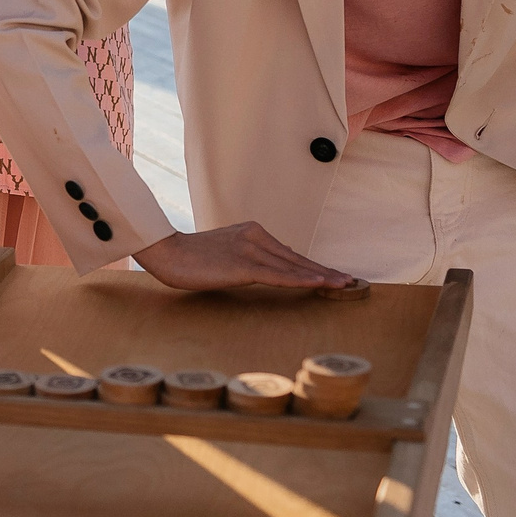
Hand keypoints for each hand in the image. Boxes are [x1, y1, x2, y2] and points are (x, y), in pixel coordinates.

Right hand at [132, 222, 354, 291]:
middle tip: (350, 281)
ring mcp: (250, 250)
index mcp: (251, 231)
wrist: (165, 252)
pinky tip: (320, 283)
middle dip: (325, 271)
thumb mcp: (222, 251)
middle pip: (296, 259)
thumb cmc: (188, 257)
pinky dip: (303, 280)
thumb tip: (264, 270)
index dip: (312, 265)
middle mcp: (255, 236)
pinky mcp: (244, 265)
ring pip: (293, 267)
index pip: (288, 253)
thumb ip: (244, 256)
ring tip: (344, 284)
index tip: (333, 274)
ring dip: (322, 276)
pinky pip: (279, 275)